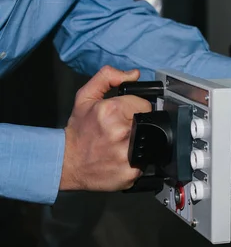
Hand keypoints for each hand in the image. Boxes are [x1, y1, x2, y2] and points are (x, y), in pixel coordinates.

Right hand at [59, 66, 151, 191]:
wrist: (66, 162)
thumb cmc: (78, 130)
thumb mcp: (85, 97)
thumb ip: (108, 78)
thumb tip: (134, 74)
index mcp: (111, 110)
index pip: (144, 105)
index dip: (136, 109)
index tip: (125, 115)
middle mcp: (121, 132)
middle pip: (148, 123)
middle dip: (137, 125)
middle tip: (121, 131)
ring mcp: (127, 154)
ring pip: (148, 142)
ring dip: (138, 142)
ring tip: (122, 144)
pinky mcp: (131, 172)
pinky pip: (145, 162)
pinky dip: (137, 160)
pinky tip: (122, 158)